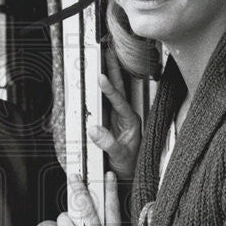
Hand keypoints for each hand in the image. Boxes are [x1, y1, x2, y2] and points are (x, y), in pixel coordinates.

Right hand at [87, 47, 140, 179]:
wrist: (129, 174)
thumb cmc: (128, 166)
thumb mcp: (119, 157)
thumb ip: (108, 144)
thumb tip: (94, 129)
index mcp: (131, 121)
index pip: (119, 101)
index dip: (109, 89)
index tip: (101, 77)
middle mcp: (126, 115)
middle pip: (120, 88)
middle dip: (114, 69)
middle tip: (108, 52)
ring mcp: (118, 116)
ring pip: (114, 91)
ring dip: (110, 73)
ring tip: (104, 56)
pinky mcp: (111, 120)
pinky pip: (106, 99)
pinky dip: (102, 87)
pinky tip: (98, 76)